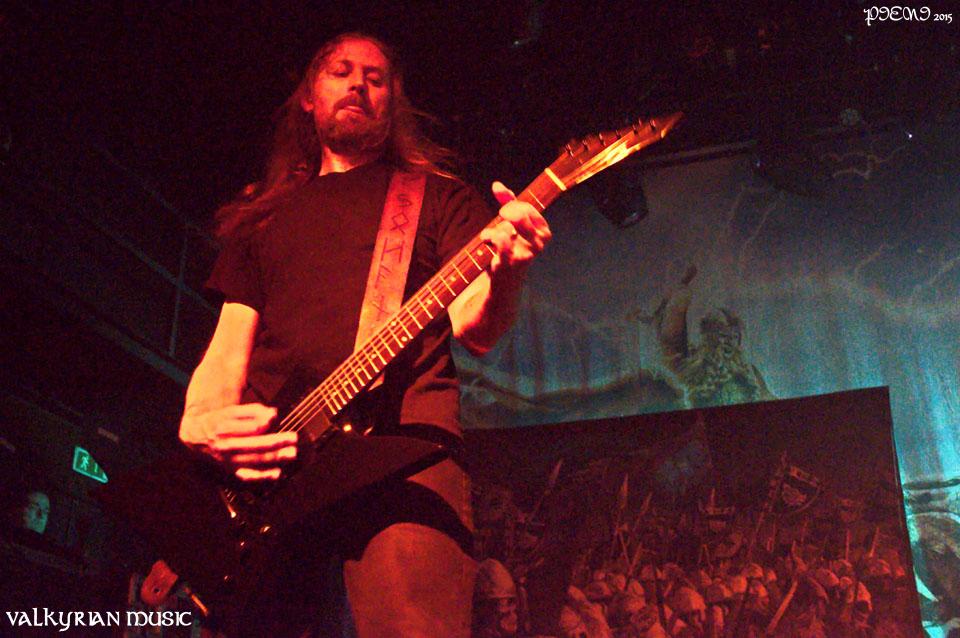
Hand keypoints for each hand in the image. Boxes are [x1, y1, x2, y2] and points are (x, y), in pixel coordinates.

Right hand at [179, 404, 296, 480]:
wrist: (195, 435)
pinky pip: (248, 475)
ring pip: (254, 460)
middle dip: (276, 442)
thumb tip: (273, 414)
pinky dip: (262, 476)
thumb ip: (252, 411)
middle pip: (255, 445)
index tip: (276, 417)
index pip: (250, 427)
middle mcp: (225, 445)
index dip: (265, 422)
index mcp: (224, 428)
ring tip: (291, 453)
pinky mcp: (230, 469)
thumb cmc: (218, 420)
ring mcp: (228, 460)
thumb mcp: (231, 410)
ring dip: (275, 458)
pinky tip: (277, 473)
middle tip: (293, 438)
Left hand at [480, 181, 551, 285]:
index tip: (502, 212)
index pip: (527, 207)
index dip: (511, 204)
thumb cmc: (509, 250)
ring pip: (510, 224)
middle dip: (505, 212)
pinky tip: (486, 242)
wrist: (505, 281)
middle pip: (520, 213)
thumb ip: (506, 203)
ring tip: (492, 235)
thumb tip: (496, 185)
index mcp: (543, 231)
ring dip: (497, 227)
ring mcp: (528, 252)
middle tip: (498, 219)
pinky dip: (489, 236)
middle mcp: (540, 241)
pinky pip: (500, 237)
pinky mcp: (513, 260)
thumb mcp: (510, 225)